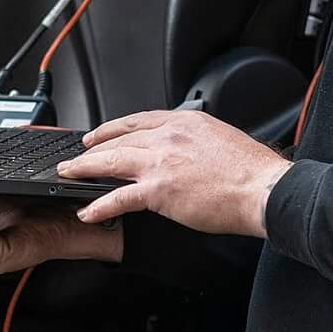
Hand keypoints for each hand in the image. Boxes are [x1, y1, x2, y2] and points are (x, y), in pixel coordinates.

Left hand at [57, 109, 291, 236]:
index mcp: (183, 122)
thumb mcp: (220, 137)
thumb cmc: (252, 170)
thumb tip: (184, 149)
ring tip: (69, 174)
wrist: (263, 189)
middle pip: (119, 139)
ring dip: (84, 168)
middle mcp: (167, 136)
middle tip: (76, 156)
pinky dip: (100, 205)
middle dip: (92, 148)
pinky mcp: (158, 189)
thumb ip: (195, 139)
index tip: (98, 134)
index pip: (137, 120)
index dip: (112, 128)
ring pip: (111, 161)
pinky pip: (119, 197)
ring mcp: (160, 162)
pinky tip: (88, 211)